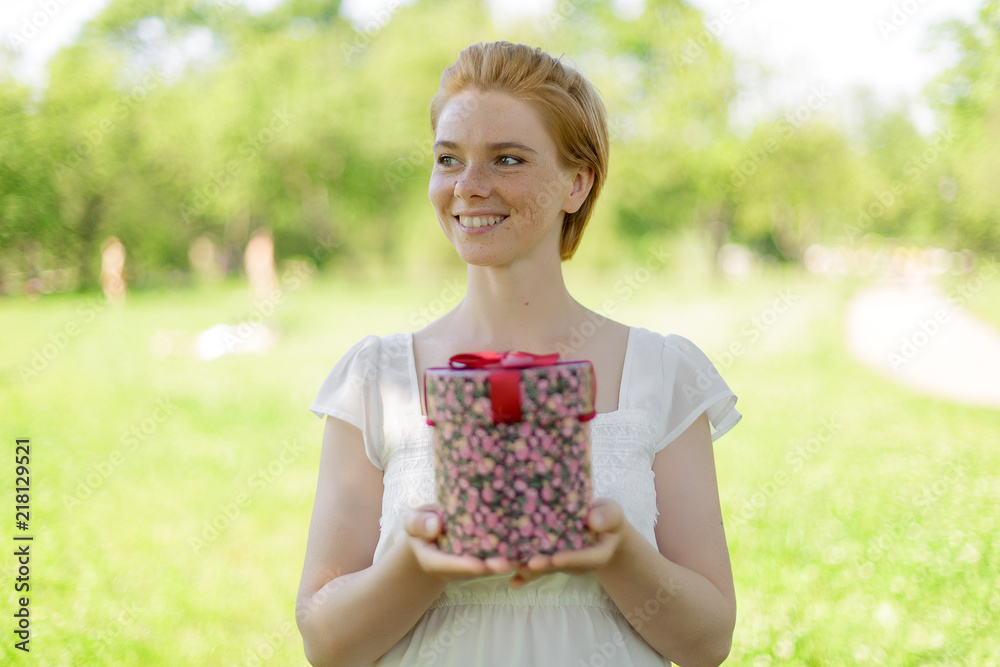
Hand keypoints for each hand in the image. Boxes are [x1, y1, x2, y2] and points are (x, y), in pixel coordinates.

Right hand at [403, 504, 515, 582]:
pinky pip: (503, 552)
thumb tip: (435, 525)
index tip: (477, 564)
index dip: (465, 565)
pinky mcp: (489, 553)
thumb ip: (419, 523)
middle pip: (479, 567)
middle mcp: (462, 564)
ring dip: (510, 560)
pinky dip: (517, 549)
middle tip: (508, 564)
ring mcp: (476, 560)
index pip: (453, 565)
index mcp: (439, 560)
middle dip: (492, 567)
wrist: (432, 536)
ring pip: (494, 562)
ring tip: (526, 556)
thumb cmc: (421, 528)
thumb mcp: (412, 522)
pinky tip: (534, 540)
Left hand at [509, 498, 626, 588]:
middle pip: (559, 565)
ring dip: (529, 569)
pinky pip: (538, 570)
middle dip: (544, 565)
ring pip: (545, 568)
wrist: (600, 528)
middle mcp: (578, 564)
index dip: (570, 558)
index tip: (555, 558)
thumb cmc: (607, 518)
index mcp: (595, 555)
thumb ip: (607, 517)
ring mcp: (563, 563)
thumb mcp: (612, 514)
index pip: (583, 558)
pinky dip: (526, 576)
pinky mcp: (552, 561)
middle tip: (529, 564)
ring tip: (513, 568)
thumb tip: (594, 520)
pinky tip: (513, 582)